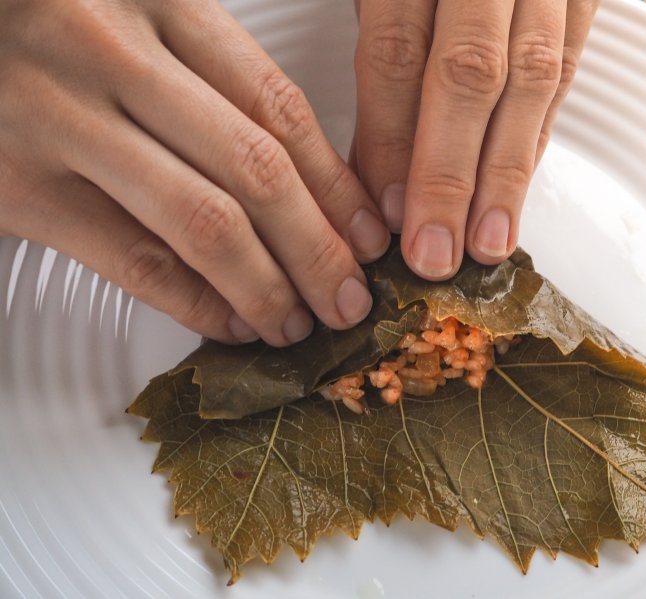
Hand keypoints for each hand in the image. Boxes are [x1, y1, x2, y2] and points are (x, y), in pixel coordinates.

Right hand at [0, 0, 389, 345]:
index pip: (279, 109)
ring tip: (298, 321)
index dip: (337, 186)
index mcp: (159, 2)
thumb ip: (207, 85)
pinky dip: (195, 302)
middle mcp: (113, 52)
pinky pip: (133, 259)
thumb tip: (302, 189)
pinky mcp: (18, 184)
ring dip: (267, 288)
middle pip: (256, 170)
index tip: (367, 236)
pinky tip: (231, 322)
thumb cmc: (44, 29)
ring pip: (204, 222)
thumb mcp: (134, 25)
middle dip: (318, 250)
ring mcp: (61, 117)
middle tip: (349, 296)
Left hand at [351, 0, 598, 278]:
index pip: (400, 51)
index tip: (385, 209)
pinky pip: (566, 66)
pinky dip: (538, 133)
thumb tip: (375, 165)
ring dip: (507, 172)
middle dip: (450, 174)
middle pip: (470, 72)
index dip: (392, 138)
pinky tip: (517, 185)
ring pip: (533, 78)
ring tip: (487, 241)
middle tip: (433, 252)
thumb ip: (380, 47)